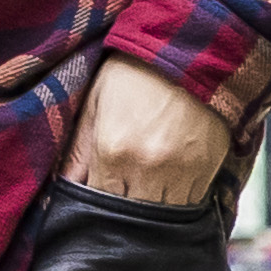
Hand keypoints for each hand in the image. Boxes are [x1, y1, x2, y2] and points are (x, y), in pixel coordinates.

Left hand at [69, 61, 242, 206]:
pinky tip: (167, 195)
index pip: (96, 202)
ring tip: (141, 200)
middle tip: (117, 205)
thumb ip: (77, 149)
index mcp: (112, 151)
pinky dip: (176, 207)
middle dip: (119, 216)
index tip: (92, 205)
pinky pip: (189, 207)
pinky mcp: (206, 172)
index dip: (93, 207)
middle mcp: (146, 168)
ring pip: (159, 217)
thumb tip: (64, 185)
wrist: (192, 54)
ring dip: (148, 215)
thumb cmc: (135, 74)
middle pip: (127, 215)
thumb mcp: (95, 101)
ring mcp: (180, 173)